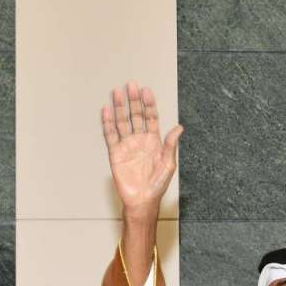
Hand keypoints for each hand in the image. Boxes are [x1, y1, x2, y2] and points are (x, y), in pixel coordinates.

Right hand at [101, 82, 182, 221]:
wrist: (142, 200)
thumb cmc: (157, 185)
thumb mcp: (168, 164)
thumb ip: (171, 145)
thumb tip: (179, 128)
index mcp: (154, 141)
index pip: (150, 117)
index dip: (149, 104)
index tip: (146, 90)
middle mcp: (139, 140)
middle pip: (135, 115)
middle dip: (133, 100)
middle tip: (131, 85)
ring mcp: (127, 145)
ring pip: (122, 122)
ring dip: (119, 107)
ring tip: (116, 92)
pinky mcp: (115, 153)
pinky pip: (110, 135)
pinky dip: (107, 123)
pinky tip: (106, 111)